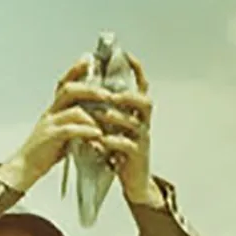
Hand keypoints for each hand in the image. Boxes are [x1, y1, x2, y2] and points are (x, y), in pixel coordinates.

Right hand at [0, 58, 119, 193]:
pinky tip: (97, 134)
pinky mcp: (51, 137)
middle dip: (91, 89)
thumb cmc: (45, 153)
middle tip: (109, 93)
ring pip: (72, 109)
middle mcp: (51, 112)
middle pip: (70, 90)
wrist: (25, 167)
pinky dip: (86, 131)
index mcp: (54, 109)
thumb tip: (96, 122)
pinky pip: (70, 129)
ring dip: (93, 112)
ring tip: (109, 117)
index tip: (90, 60)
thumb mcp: (61, 133)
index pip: (65, 83)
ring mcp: (49, 123)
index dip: (76, 70)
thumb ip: (75, 124)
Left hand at [89, 51, 160, 206]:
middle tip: (112, 95)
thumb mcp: (115, 127)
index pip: (141, 87)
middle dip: (128, 96)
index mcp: (136, 114)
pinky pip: (126, 144)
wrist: (133, 181)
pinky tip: (100, 141)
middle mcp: (142, 124)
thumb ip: (107, 110)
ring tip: (99, 116)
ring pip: (133, 122)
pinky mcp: (136, 155)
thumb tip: (91, 88)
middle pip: (145, 102)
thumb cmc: (121, 152)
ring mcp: (141, 140)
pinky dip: (111, 141)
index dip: (136, 70)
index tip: (126, 55)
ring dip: (114, 117)